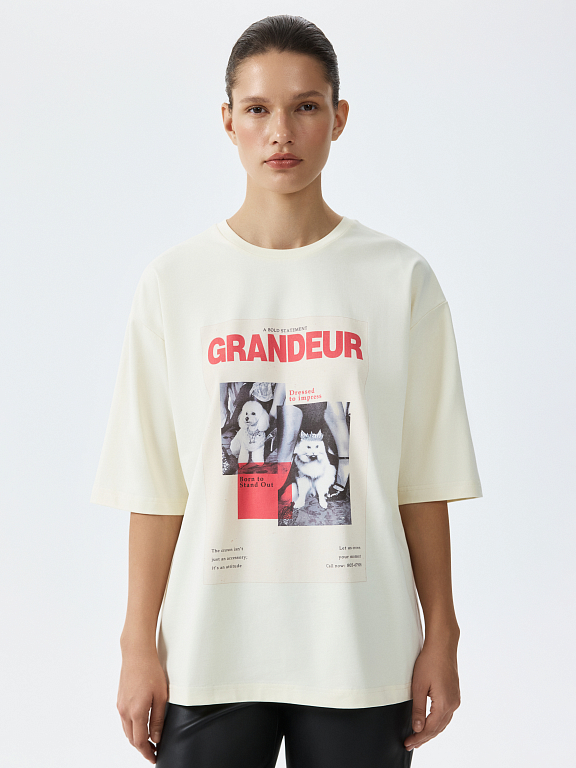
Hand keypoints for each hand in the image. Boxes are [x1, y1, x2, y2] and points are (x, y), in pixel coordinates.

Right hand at [117, 648, 167, 763]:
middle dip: (142, 748)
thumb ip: (158, 719)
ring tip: (148, 740)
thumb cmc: (150, 670)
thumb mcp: (161, 696)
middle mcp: (125, 711)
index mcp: (136, 711)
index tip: (154, 758)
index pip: (140, 741)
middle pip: (131, 738)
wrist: (136, 653)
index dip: (147, 752)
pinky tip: (140, 725)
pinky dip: (132, 727)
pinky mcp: (120, 699)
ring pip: (127, 730)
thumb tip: (156, 737)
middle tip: (153, 751)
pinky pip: (124, 720)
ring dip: (136, 738)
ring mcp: (120, 705)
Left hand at [404, 640, 460, 751]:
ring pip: (443, 723)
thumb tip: (417, 728)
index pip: (430, 728)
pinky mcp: (454, 694)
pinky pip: (446, 715)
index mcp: (444, 703)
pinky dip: (437, 722)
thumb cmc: (430, 661)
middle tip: (411, 744)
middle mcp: (453, 704)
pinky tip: (430, 724)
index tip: (408, 743)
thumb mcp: (418, 686)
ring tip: (418, 738)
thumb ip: (418, 709)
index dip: (418, 738)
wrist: (442, 646)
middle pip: (438, 728)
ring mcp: (455, 699)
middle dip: (424, 738)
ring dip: (431, 731)